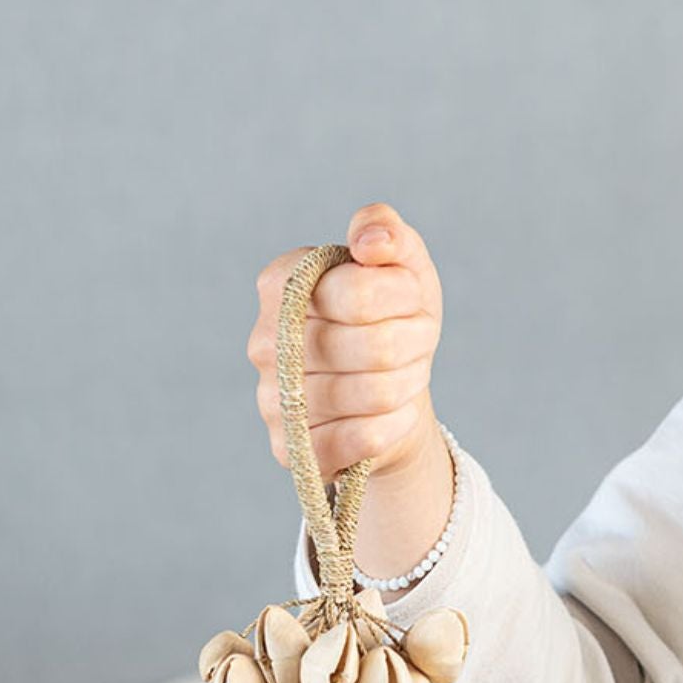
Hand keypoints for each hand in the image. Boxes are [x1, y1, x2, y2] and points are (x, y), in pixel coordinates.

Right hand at [250, 201, 445, 482]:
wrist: (390, 389)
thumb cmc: (393, 319)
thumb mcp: (401, 266)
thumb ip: (387, 233)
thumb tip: (372, 241)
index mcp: (280, 283)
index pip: (357, 292)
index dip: (404, 296)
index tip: (410, 298)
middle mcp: (264, 341)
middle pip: (374, 347)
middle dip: (415, 343)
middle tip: (418, 340)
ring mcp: (272, 399)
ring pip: (374, 393)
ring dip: (409, 382)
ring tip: (405, 372)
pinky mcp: (291, 449)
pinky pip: (363, 439)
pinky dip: (395, 423)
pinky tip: (395, 412)